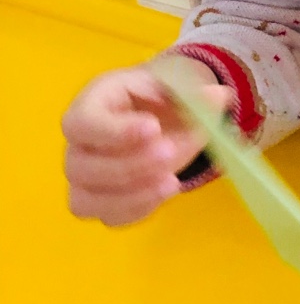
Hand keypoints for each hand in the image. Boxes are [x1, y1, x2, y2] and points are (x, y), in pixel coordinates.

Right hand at [62, 59, 230, 226]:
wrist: (159, 117)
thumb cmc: (158, 99)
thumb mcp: (175, 86)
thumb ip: (193, 92)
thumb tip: (219, 97)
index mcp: (90, 106)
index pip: (82, 123)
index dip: (114, 131)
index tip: (153, 128)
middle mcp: (77, 145)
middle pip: (82, 167)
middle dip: (129, 165)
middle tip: (170, 153)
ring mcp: (84, 178)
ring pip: (87, 199)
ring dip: (131, 195)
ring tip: (172, 182)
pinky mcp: (98, 202)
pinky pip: (108, 217)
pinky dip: (137, 210)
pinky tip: (165, 192)